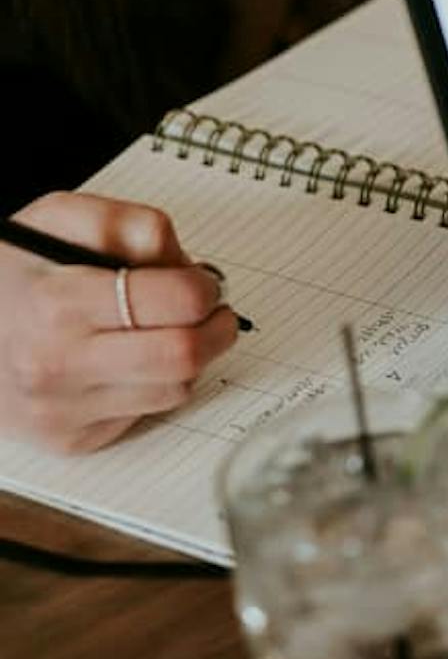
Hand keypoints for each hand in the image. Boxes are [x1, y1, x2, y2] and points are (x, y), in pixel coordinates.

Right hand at [0, 194, 237, 453]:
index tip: (202, 283)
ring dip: (188, 359)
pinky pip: (147, 414)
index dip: (204, 288)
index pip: (178, 301)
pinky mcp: (70, 438)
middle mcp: (57, 362)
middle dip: (216, 329)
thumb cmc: (9, 273)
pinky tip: (128, 362)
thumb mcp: (55, 220)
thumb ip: (126, 224)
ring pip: (176, 389)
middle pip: (186, 354)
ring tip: (165, 332)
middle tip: (212, 312)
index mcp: (56, 302)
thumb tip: (184, 265)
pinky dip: (153, 385)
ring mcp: (62, 408)